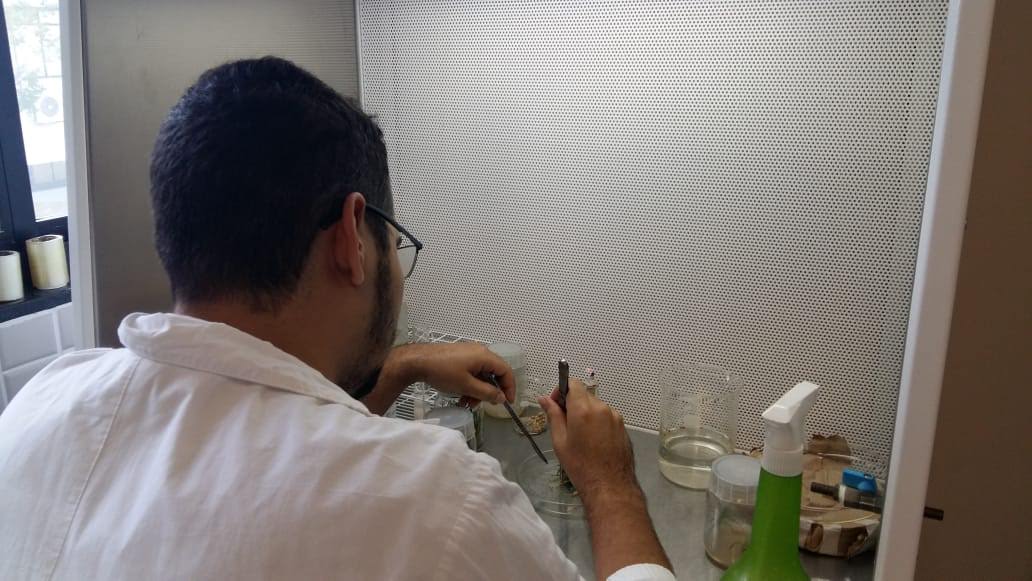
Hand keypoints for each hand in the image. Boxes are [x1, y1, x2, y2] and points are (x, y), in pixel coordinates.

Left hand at [391, 342, 515, 406]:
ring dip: (477, 390)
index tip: (507, 403)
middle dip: (488, 392)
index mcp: (485, 356)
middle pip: (493, 373)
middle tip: (482, 405)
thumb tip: (501, 397)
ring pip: (481, 375)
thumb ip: (487, 393)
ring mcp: (469, 353)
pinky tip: (460, 396)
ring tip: (466, 403)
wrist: (418, 361)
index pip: (506, 371)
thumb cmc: (444, 372)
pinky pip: (471, 372)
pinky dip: (470, 384)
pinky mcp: (459, 357)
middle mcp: (479, 351)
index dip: (509, 388)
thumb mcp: (467, 386)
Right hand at [539, 379, 638, 499]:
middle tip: (565, 423)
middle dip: (572, 403)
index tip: (556, 405)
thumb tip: (544, 399)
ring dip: (585, 412)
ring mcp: (615, 416)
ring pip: (595, 405)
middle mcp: (602, 407)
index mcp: (584, 409)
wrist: (610, 486)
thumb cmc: (580, 466)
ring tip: (580, 435)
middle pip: (584, 394)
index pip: (573, 383)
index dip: (562, 390)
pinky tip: (594, 441)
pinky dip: (597, 421)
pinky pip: (606, 416)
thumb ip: (553, 415)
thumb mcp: (560, 441)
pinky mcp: (622, 426)